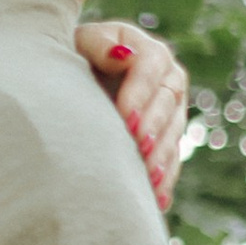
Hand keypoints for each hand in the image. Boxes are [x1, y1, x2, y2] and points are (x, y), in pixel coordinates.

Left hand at [78, 21, 187, 211]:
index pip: (151, 67)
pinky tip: (157, 200)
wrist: (73, 80)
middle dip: (155, 126)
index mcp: (148, 51)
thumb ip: (99, 46)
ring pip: (174, 131)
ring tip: (150, 178)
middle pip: (168, 100)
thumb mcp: (80, 44)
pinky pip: (172, 158)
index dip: (141, 93)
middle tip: (141, 149)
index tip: (126, 118)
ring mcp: (171, 109)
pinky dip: (164, 179)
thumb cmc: (71, 56)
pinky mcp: (167, 137)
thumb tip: (122, 54)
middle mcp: (167, 78)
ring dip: (163, 156)